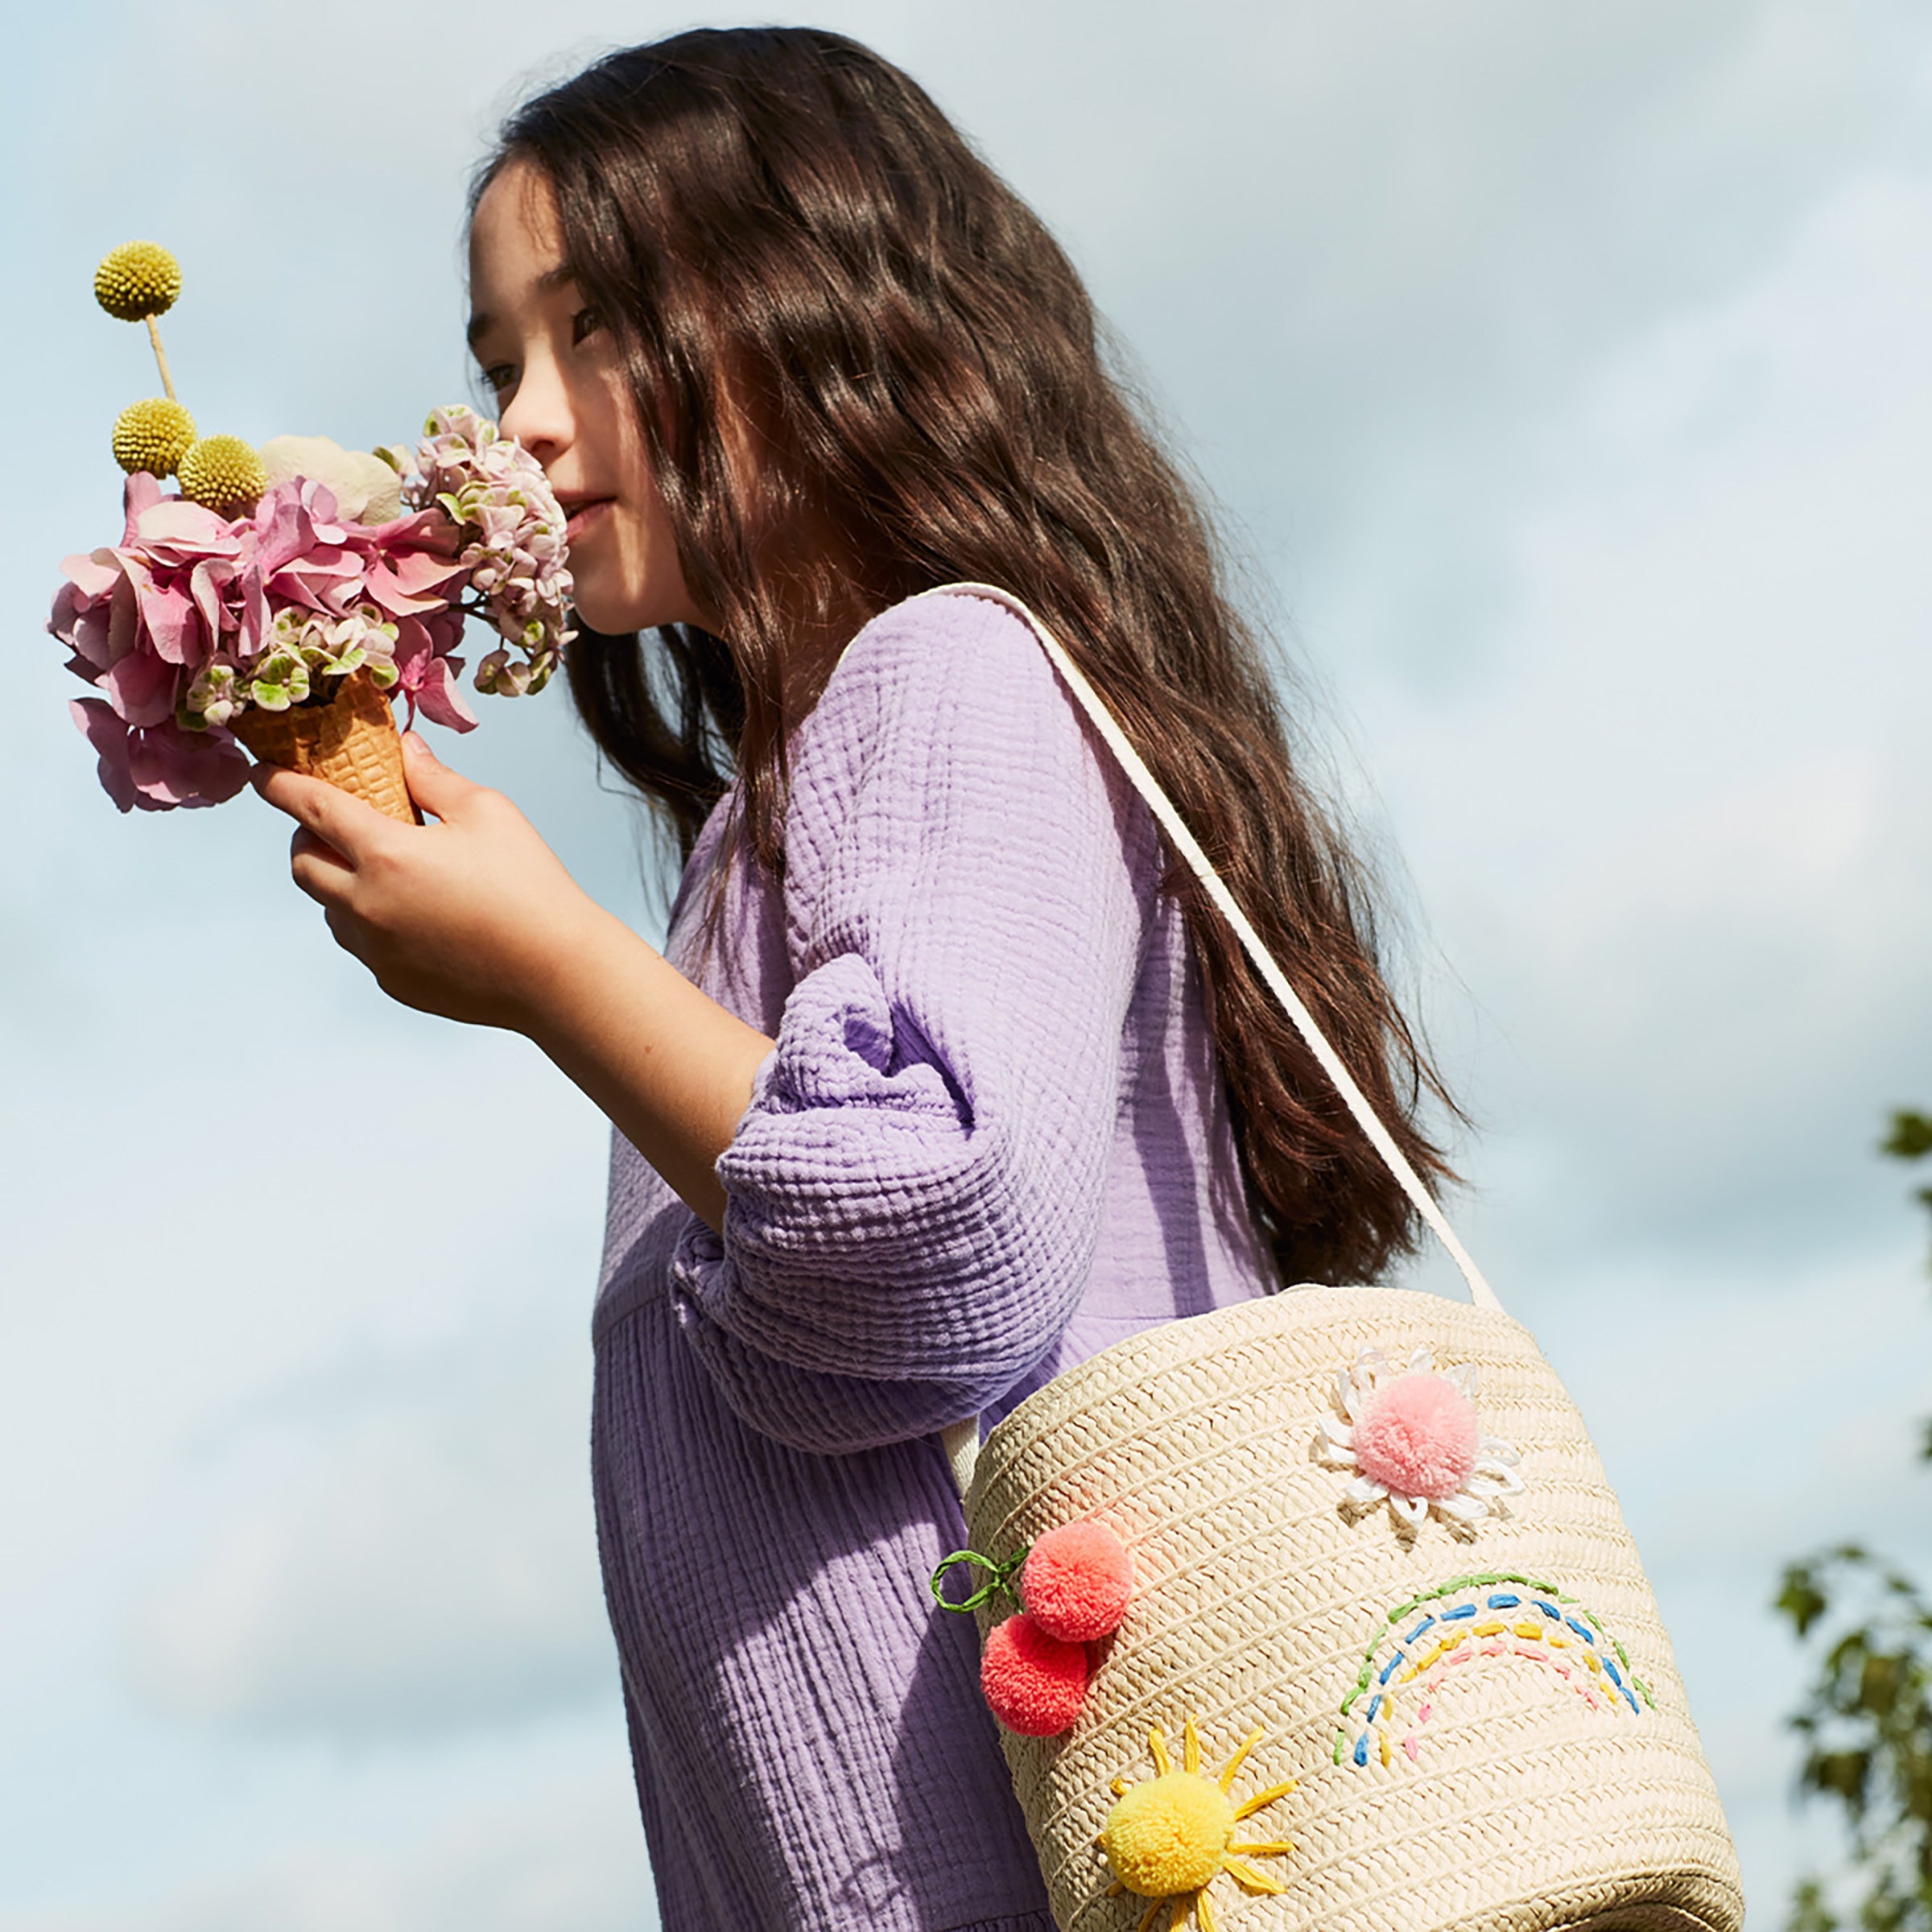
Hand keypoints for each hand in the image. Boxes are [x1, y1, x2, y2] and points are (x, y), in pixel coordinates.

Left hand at [251, 731, 597, 1033]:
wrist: (558, 972)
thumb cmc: (530, 887)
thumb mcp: (487, 812)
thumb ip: (433, 777)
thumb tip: (402, 749)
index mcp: (386, 854)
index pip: (311, 808)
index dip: (280, 785)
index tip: (263, 773)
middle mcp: (367, 905)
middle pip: (302, 864)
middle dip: (306, 839)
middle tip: (336, 827)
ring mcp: (376, 951)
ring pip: (329, 909)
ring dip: (339, 883)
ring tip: (385, 874)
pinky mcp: (393, 982)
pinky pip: (362, 945)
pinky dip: (371, 922)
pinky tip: (415, 915)